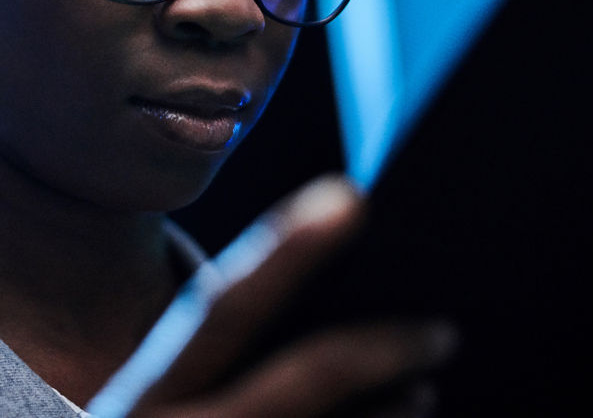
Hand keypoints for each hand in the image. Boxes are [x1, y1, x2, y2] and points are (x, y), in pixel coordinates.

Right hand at [88, 176, 458, 417]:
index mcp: (149, 393)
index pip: (224, 307)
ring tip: (424, 390)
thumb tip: (319, 311)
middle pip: (307, 379)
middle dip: (383, 347)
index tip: (350, 196)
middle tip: (443, 328)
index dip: (287, 250)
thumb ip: (207, 362)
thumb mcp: (154, 407)